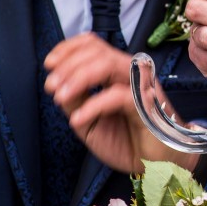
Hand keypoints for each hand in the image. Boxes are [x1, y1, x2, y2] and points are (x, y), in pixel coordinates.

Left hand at [44, 33, 198, 172]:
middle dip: (67, 65)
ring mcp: (141, 85)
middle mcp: (131, 72)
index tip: (49, 64)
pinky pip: (117, 96)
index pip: (94, 44)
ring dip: (78, 78)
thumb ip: (76, 101)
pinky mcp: (147, 104)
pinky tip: (78, 118)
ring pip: (108, 64)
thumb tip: (57, 85)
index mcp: (118, 71)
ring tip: (60, 97)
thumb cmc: (126, 139)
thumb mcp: (89, 121)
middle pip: (98, 51)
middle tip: (51, 86)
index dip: (68, 48)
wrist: (157, 161)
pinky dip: (93, 105)